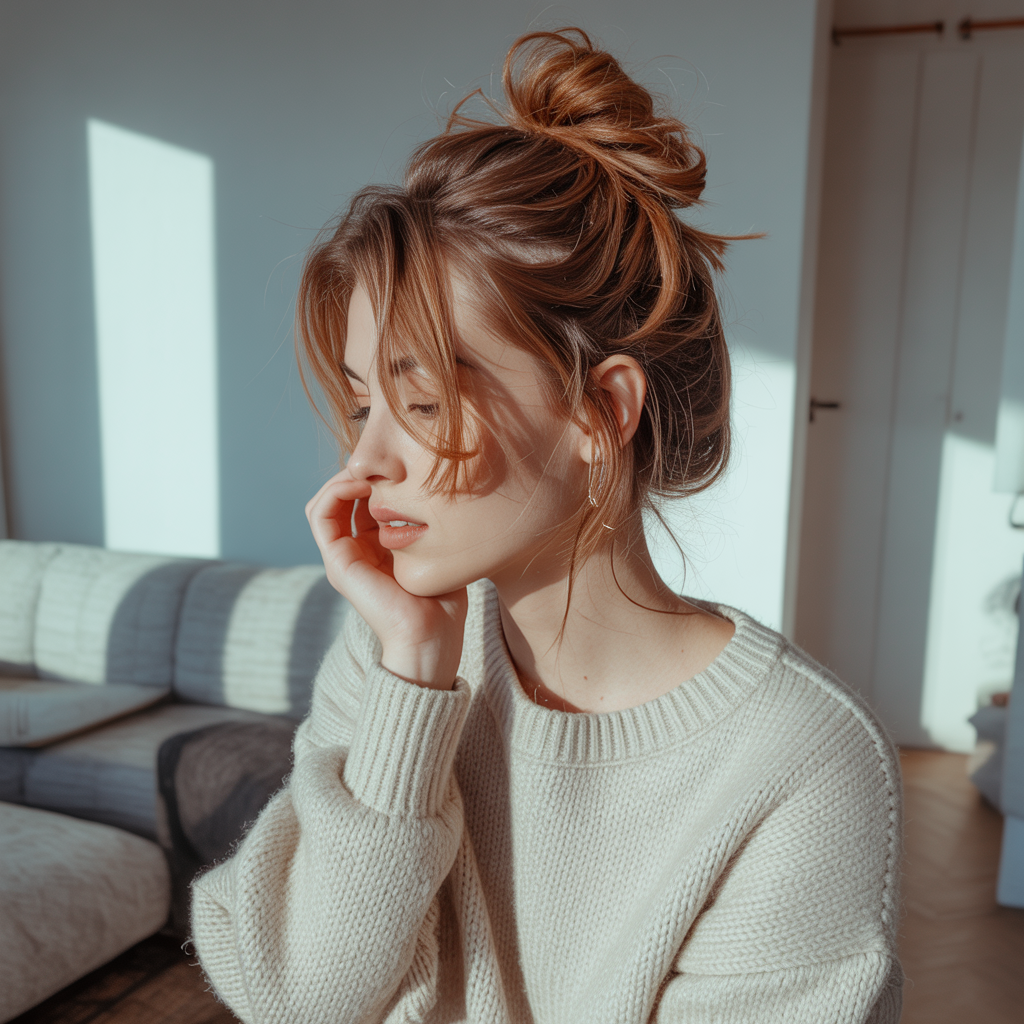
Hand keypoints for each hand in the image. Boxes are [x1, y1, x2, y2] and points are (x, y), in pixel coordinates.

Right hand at [305, 469, 466, 689]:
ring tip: (369, 468)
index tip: (400, 464)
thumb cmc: (444, 604)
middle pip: (343, 498)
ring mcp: (342, 557)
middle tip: (382, 460)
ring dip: (343, 478)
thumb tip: (444, 494)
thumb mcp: (439, 553)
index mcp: (377, 550)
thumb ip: (433, 526)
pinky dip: (335, 491)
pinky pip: (321, 515)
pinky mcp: (337, 562)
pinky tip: (361, 482)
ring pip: (326, 502)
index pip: (364, 502)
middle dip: (359, 473)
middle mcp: (356, 552)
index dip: (376, 478)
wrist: (431, 638)